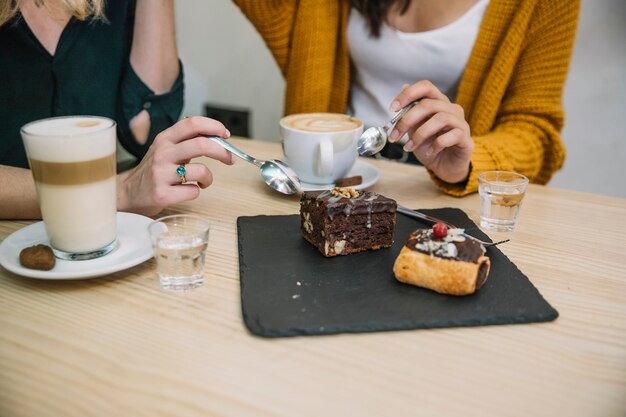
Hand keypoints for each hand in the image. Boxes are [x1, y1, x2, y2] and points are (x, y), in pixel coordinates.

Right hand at [118, 116, 234, 215]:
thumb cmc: (155, 170)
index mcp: (165, 139)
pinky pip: (194, 191)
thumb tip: (219, 137)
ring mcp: (160, 174)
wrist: (129, 194)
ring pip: (201, 171)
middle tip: (229, 159)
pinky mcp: (162, 194)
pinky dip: (197, 191)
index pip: (192, 124)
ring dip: (209, 178)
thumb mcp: (166, 149)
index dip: (214, 126)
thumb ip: (188, 142)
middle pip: (201, 145)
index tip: (226, 134)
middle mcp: (162, 153)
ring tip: (203, 181)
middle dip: (222, 152)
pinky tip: (187, 191)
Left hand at [388, 81, 473, 183]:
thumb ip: (409, 113)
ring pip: (440, 119)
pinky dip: (436, 145)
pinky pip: (451, 136)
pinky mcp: (466, 138)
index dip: (408, 94)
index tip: (392, 108)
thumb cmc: (430, 146)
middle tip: (395, 135)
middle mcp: (451, 109)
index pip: (426, 87)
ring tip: (409, 147)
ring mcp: (460, 123)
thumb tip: (403, 87)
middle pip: (428, 104)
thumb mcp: (414, 130)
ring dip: (420, 135)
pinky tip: (429, 152)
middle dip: (407, 120)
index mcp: (438, 103)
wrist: (445, 167)